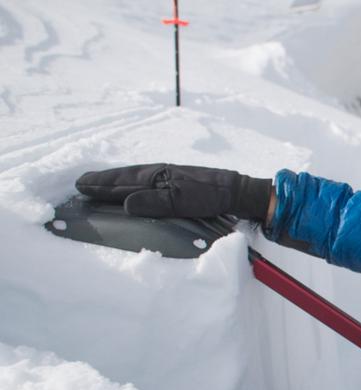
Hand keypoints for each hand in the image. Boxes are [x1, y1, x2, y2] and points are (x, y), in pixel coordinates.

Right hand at [75, 163, 271, 221]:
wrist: (239, 192)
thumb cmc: (212, 196)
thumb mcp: (182, 201)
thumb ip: (154, 202)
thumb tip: (124, 204)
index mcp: (158, 175)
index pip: (123, 180)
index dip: (102, 184)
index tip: (81, 185)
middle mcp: (161, 174)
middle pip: (126, 177)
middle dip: (104, 181)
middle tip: (81, 184)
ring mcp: (171, 179)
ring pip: (136, 179)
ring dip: (117, 183)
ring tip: (101, 186)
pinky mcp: (180, 185)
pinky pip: (148, 184)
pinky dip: (134, 186)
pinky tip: (134, 191)